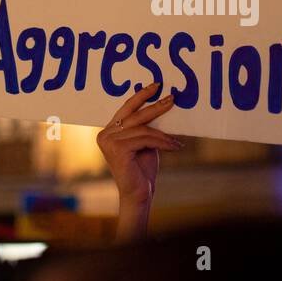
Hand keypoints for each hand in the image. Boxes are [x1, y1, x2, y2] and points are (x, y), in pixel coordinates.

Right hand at [96, 84, 180, 238]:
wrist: (139, 193)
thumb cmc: (142, 169)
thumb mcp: (145, 143)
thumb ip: (145, 127)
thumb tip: (161, 105)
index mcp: (108, 131)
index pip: (126, 109)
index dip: (141, 96)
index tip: (156, 86)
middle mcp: (104, 134)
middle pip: (134, 115)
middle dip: (154, 105)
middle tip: (171, 98)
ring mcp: (109, 141)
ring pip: (143, 129)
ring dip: (163, 135)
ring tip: (177, 142)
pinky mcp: (117, 149)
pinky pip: (145, 139)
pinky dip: (163, 142)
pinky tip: (174, 147)